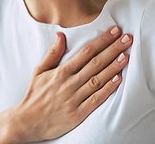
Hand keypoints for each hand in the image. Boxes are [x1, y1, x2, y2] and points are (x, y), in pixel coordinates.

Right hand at [10, 25, 131, 141]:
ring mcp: (74, 99)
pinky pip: (95, 100)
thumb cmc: (34, 95)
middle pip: (95, 63)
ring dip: (113, 67)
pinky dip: (107, 90)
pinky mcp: (77, 114)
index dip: (101, 41)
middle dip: (112, 49)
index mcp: (61, 72)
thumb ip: (52, 53)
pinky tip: (118, 81)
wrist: (27, 122)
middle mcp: (69, 83)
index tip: (114, 31)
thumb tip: (61, 35)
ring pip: (97, 80)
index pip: (85, 52)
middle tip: (127, 38)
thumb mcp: (39, 71)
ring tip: (126, 56)